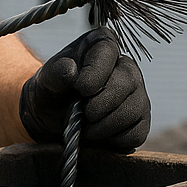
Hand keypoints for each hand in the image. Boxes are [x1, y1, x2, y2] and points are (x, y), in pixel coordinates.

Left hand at [18, 27, 149, 150]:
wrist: (53, 118)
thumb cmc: (51, 92)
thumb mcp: (45, 81)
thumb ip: (55, 73)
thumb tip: (71, 70)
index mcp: (101, 45)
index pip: (108, 52)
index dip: (96, 73)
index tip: (81, 89)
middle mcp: (126, 66)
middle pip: (127, 82)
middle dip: (101, 104)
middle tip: (83, 114)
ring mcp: (137, 93)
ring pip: (134, 110)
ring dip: (105, 126)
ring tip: (86, 127)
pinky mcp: (141, 120)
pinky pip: (136, 133)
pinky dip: (114, 140)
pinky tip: (98, 135)